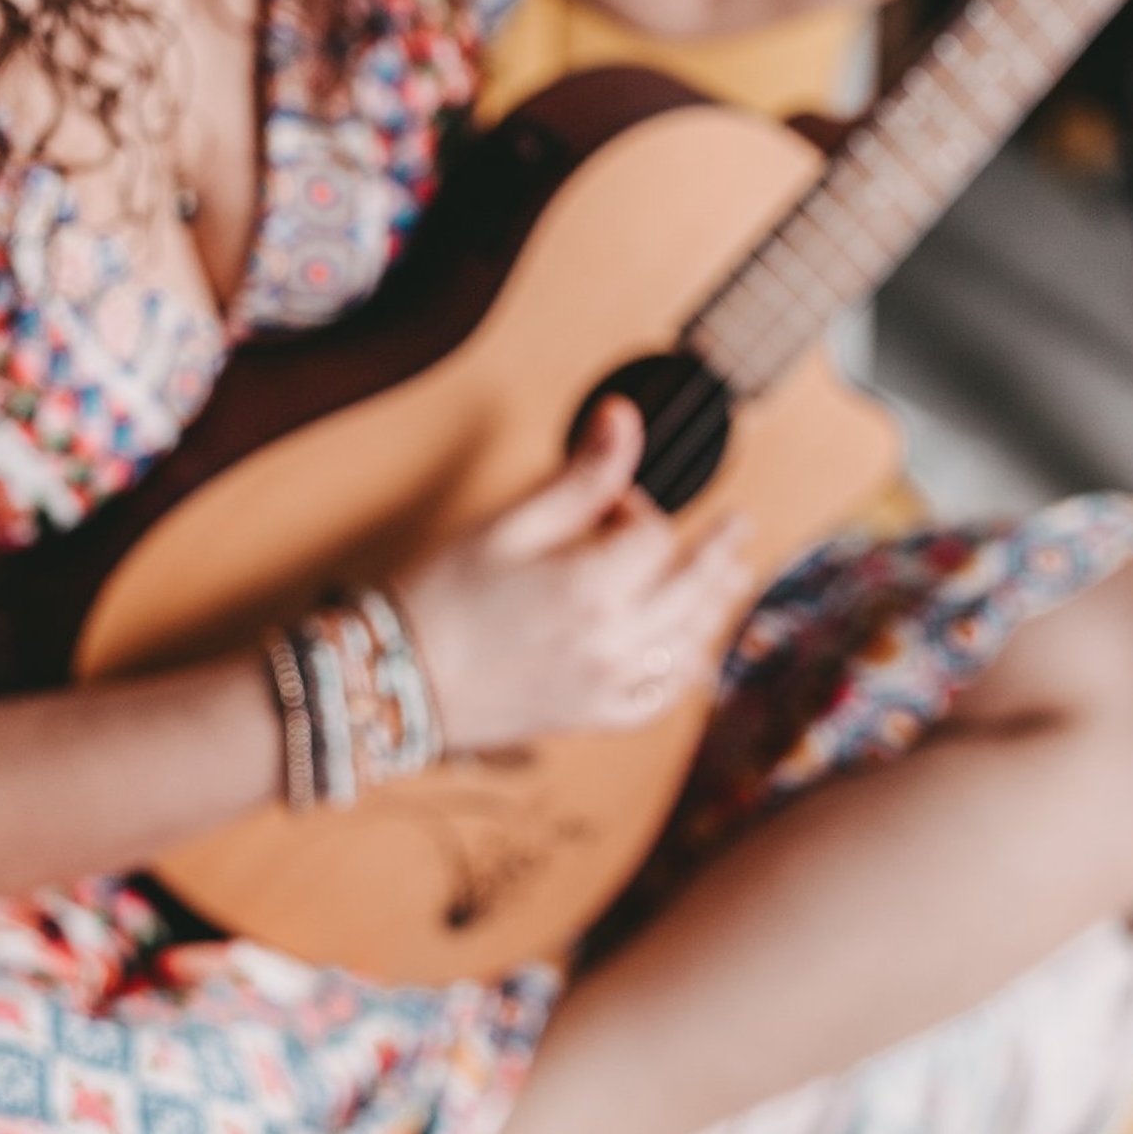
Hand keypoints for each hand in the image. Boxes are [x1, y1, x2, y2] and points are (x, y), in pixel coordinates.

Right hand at [389, 396, 757, 755]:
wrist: (392, 679)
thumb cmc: (440, 596)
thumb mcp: (508, 525)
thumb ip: (579, 477)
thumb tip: (622, 416)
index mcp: (592, 588)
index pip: (654, 536)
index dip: (638, 508)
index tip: (609, 502)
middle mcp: (611, 642)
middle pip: (693, 591)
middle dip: (718, 553)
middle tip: (740, 527)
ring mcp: (604, 686)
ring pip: (686, 646)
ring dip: (714, 609)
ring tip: (731, 581)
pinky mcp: (588, 717)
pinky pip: (655, 700)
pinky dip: (680, 676)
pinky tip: (690, 658)